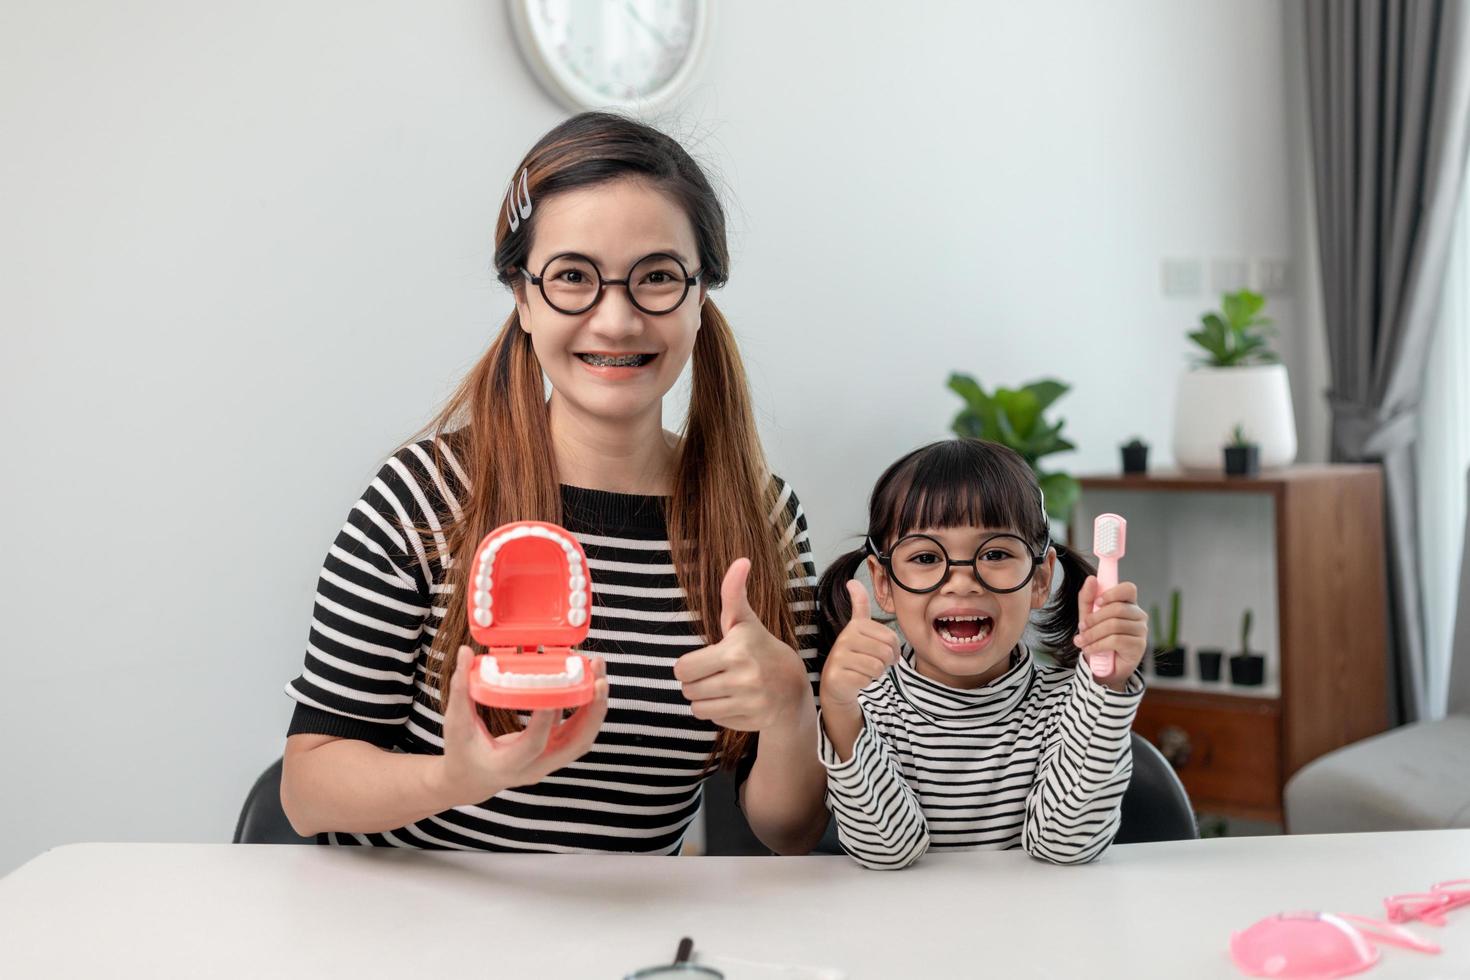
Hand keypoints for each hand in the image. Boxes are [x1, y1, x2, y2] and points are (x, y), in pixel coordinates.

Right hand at [433, 646, 608, 805]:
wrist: (471, 779)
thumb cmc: (462, 751)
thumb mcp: (456, 723)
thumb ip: (460, 689)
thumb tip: (465, 653)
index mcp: (507, 764)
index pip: (533, 744)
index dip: (545, 720)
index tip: (555, 691)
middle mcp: (534, 767)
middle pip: (574, 745)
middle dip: (592, 712)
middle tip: (599, 679)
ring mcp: (549, 763)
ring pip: (583, 739)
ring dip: (596, 708)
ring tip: (600, 674)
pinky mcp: (555, 753)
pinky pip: (579, 733)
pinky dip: (588, 710)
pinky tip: (590, 682)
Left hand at [673, 558, 811, 732]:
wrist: (793, 686)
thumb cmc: (760, 648)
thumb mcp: (745, 621)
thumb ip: (733, 593)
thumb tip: (741, 560)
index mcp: (735, 651)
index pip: (682, 668)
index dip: (689, 664)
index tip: (706, 659)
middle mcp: (743, 679)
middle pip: (688, 689)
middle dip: (695, 682)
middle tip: (715, 673)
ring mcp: (749, 703)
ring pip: (697, 708)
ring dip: (705, 699)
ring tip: (723, 687)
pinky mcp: (751, 722)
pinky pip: (714, 720)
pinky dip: (720, 713)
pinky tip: (736, 701)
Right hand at [819, 580, 899, 707]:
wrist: (836, 684)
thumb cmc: (854, 656)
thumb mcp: (858, 630)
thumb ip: (859, 605)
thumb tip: (851, 581)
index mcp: (855, 626)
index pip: (891, 637)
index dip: (894, 649)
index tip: (883, 651)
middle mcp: (844, 638)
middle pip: (886, 652)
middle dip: (885, 663)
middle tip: (874, 663)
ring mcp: (839, 657)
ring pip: (878, 667)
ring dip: (876, 673)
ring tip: (863, 670)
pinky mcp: (837, 675)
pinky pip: (867, 679)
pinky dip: (866, 682)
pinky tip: (856, 678)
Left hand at [1074, 578, 1147, 690]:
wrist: (1101, 667)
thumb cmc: (1097, 638)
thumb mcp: (1087, 616)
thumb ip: (1087, 598)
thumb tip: (1091, 579)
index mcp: (1128, 604)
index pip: (1129, 589)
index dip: (1112, 593)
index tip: (1097, 603)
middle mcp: (1138, 615)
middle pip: (1117, 608)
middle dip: (1094, 619)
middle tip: (1082, 628)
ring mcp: (1141, 631)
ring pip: (1114, 625)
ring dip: (1093, 634)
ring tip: (1082, 641)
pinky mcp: (1139, 646)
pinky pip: (1116, 640)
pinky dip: (1097, 645)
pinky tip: (1089, 649)